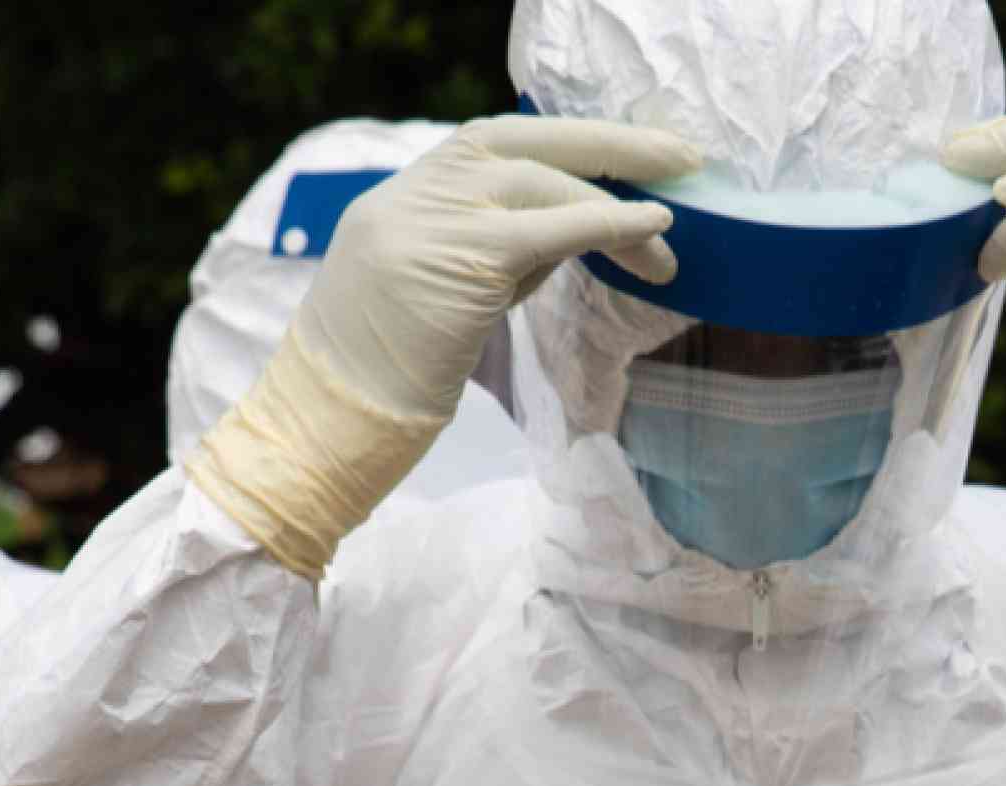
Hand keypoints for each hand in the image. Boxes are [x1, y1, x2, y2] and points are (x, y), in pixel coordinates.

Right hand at [186, 116, 699, 577]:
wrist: (325, 424)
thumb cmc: (384, 380)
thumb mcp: (437, 295)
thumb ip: (494, 255)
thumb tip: (577, 232)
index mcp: (401, 197)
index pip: (491, 143)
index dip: (564, 143)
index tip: (625, 155)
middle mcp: (410, 194)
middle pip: (520, 141)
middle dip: (608, 144)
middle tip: (680, 155)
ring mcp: (427, 220)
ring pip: (541, 184)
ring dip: (617, 207)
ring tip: (668, 244)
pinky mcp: (460, 259)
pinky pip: (550, 229)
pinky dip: (609, 222)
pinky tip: (654, 228)